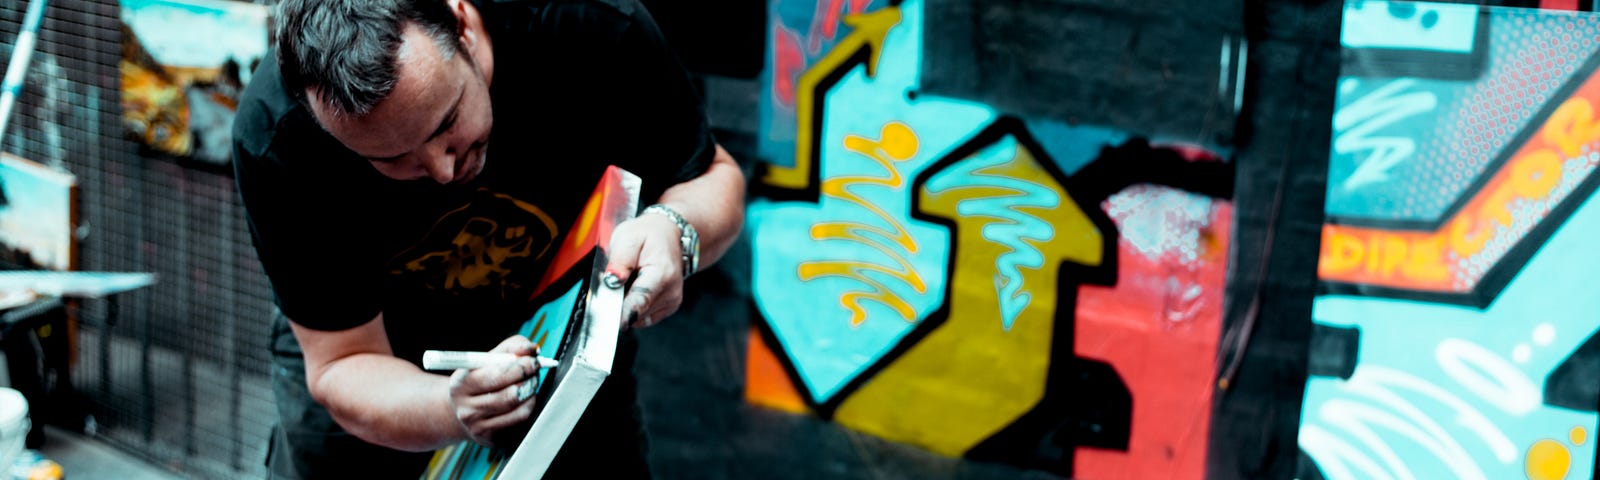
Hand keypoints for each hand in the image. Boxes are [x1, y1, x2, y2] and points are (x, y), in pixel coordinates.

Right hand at [446, 335, 539, 445]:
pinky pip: (521, 422)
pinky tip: (524, 399)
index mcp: (460, 385)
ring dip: (532, 393)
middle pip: (510, 395)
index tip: (532, 360)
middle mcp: (466, 409)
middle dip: (529, 379)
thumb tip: (531, 349)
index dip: (519, 367)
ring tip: (530, 384)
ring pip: (520, 410)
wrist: (462, 411)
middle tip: (534, 371)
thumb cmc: (479, 381)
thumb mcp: (486, 360)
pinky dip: (529, 406)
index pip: (495, 376)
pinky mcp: (492, 439)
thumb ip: (510, 348)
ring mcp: (478, 427)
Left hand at [606, 211, 685, 329]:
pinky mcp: (668, 308)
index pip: (639, 302)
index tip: (607, 322)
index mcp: (662, 273)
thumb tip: (612, 281)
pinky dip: (634, 306)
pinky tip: (635, 288)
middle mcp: (671, 292)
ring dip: (626, 304)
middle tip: (615, 282)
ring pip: (638, 317)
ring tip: (629, 281)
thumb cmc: (648, 235)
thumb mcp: (628, 238)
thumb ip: (619, 260)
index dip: (621, 314)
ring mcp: (671, 302)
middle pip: (636, 312)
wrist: (670, 235)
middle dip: (619, 304)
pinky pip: (643, 316)